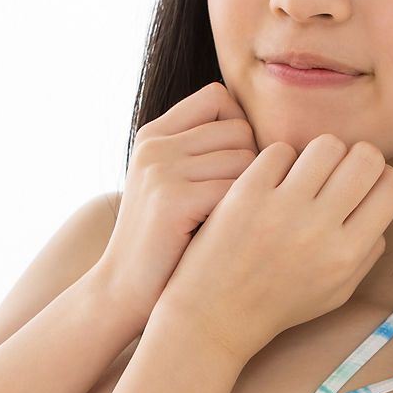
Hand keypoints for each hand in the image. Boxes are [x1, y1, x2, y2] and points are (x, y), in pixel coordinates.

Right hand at [90, 81, 257, 328]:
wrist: (123, 293)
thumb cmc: (165, 244)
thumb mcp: (174, 186)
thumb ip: (203, 152)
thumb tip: (269, 131)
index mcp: (153, 135)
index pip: (218, 98)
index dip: (239, 130)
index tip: (233, 172)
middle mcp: (154, 146)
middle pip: (239, 129)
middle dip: (251, 167)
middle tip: (237, 208)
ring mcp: (160, 171)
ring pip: (245, 159)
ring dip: (252, 195)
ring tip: (231, 224)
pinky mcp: (171, 200)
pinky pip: (239, 190)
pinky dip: (244, 216)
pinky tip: (229, 238)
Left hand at [156, 133, 392, 359]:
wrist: (215, 314)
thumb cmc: (278, 303)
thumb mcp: (336, 293)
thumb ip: (367, 253)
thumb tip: (381, 209)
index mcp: (346, 253)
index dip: (382, 178)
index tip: (363, 186)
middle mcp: (319, 229)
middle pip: (366, 157)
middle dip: (356, 158)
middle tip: (336, 173)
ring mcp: (281, 209)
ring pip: (327, 144)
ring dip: (320, 154)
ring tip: (305, 173)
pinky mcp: (246, 194)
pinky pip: (281, 149)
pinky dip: (280, 160)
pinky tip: (271, 180)